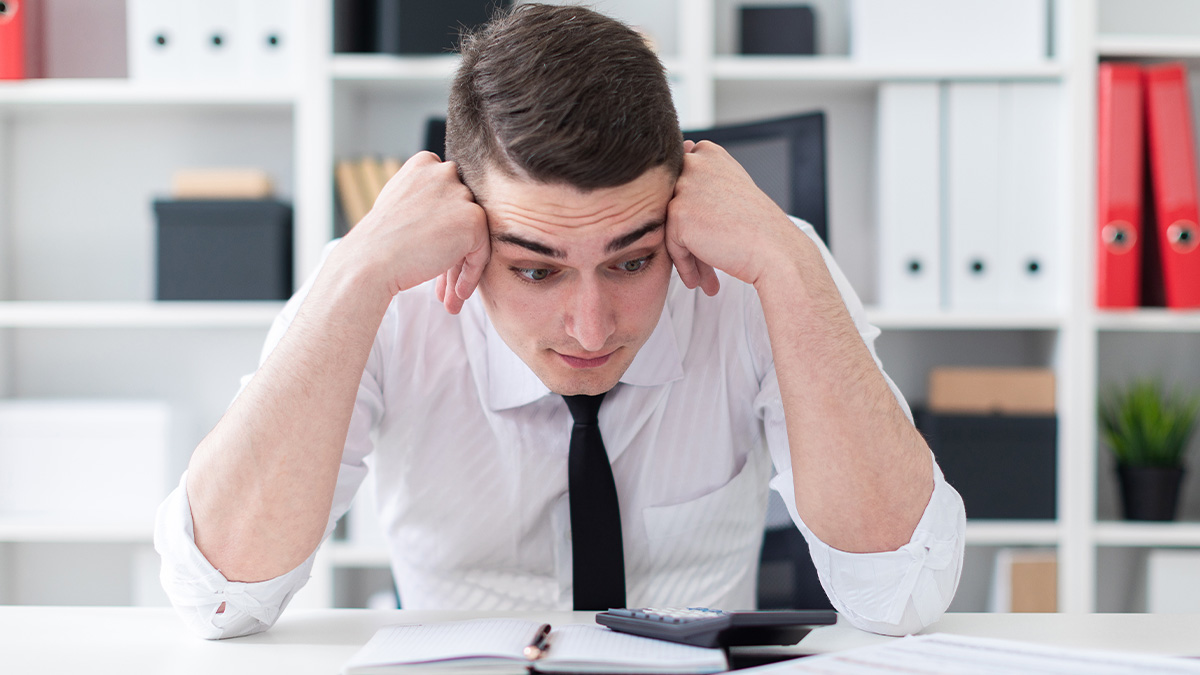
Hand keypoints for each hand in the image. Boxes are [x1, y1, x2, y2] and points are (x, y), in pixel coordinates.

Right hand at [340, 152, 488, 313]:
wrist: (370, 261)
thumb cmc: (379, 241)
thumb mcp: (400, 204)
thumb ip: (425, 199)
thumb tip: (447, 214)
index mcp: (424, 163)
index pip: (448, 196)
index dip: (444, 229)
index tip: (435, 254)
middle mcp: (444, 171)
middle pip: (462, 216)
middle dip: (454, 251)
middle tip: (445, 282)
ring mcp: (460, 194)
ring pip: (473, 235)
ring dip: (462, 267)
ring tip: (451, 294)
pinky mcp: (473, 219)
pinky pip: (481, 252)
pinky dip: (471, 275)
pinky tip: (458, 294)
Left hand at [665, 140, 800, 295]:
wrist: (775, 250)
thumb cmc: (757, 225)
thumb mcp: (730, 190)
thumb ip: (702, 181)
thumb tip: (680, 169)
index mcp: (709, 153)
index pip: (681, 184)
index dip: (694, 213)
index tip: (712, 234)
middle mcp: (695, 163)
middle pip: (675, 206)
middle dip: (689, 236)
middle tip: (707, 261)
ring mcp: (684, 186)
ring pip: (672, 227)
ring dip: (687, 254)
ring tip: (704, 277)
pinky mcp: (678, 213)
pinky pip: (671, 245)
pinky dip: (684, 265)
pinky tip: (698, 280)